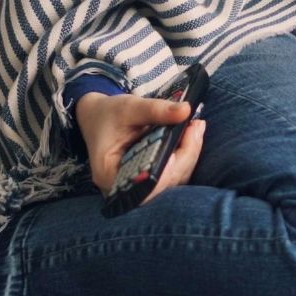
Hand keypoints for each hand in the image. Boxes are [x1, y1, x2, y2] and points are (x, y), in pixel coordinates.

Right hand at [76, 92, 205, 201]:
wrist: (98, 116)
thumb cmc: (108, 113)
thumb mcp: (128, 107)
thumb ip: (155, 110)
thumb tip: (186, 111)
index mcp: (109, 175)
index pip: (147, 183)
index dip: (171, 166)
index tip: (186, 139)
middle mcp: (122, 188)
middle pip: (164, 183)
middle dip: (186, 155)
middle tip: (197, 126)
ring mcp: (137, 186)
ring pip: (171, 181)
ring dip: (189, 155)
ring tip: (196, 128)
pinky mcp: (148, 180)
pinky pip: (171, 175)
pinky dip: (184, 156)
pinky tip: (191, 136)